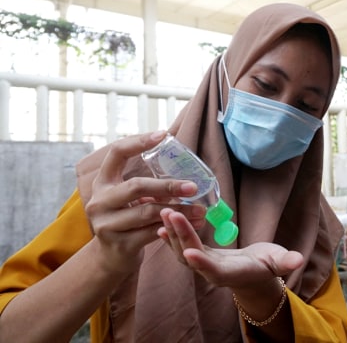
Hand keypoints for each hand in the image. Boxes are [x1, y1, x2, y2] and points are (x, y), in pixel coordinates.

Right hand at [84, 131, 206, 274]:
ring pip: (149, 212)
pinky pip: (152, 233)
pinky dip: (174, 227)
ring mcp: (107, 224)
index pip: (116, 153)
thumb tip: (182, 160)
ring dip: (179, 210)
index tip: (163, 135)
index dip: (138, 142)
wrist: (110, 258)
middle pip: (137, 186)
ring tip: (201, 210)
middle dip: (168, 185)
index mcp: (103, 182)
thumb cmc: (127, 220)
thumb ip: (146, 183)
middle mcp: (100, 201)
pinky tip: (194, 225)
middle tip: (194, 186)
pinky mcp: (119, 244)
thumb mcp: (128, 198)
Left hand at [158, 208, 303, 287]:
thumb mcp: (279, 262)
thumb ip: (286, 261)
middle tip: (171, 214)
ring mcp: (203, 264)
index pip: (213, 271)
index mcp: (231, 274)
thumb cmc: (269, 266)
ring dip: (172, 232)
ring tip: (164, 210)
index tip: (190, 251)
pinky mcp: (199, 255)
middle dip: (181, 236)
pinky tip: (163, 220)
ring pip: (181, 251)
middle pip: (191, 257)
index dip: (202, 262)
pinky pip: (182, 244)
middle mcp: (212, 272)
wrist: (255, 275)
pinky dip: (172, 233)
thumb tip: (299, 259)